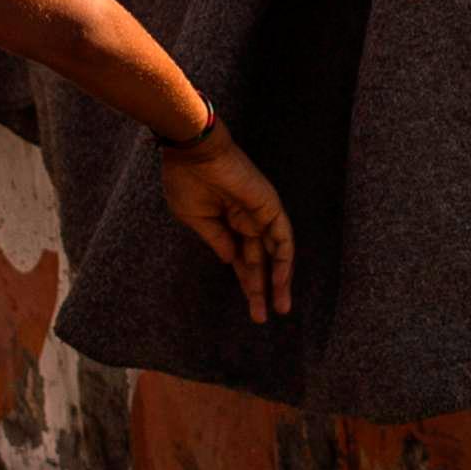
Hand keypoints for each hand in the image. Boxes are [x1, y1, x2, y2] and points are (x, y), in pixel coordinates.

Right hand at [158, 131, 295, 320]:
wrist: (193, 153)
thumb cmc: (187, 181)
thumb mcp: (197, 219)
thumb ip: (217, 240)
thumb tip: (232, 262)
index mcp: (227, 223)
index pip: (243, 260)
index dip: (247, 283)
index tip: (250, 308)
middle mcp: (247, 220)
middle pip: (260, 261)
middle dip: (261, 289)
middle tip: (261, 317)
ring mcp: (260, 214)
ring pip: (275, 253)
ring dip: (278, 281)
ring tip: (279, 309)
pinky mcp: (270, 206)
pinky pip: (282, 237)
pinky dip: (284, 260)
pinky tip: (281, 282)